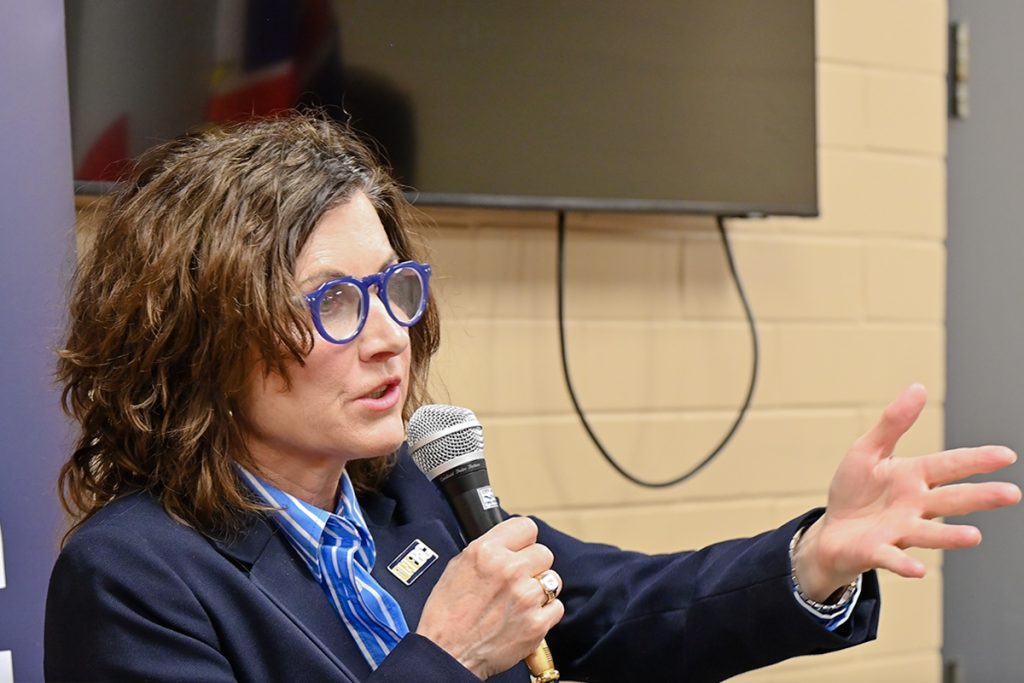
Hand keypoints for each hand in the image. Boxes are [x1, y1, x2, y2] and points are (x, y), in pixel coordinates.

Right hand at [416, 517, 564, 678]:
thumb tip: (507, 543)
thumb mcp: (457, 567)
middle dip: (533, 566)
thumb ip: (487, 550)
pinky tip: (525, 617)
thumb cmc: (447, 615)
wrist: (447, 655)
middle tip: (518, 580)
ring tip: (519, 601)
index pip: (526, 527)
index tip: (522, 548)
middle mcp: (508, 570)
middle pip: (544, 553)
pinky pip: (556, 607)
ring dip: (540, 589)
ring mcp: (525, 597)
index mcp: (486, 551)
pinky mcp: (536, 623)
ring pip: (552, 580)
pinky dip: (544, 613)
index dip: (524, 540)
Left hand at [792, 383, 1020, 600]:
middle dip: (980, 496)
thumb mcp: (868, 450)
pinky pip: (892, 558)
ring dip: (949, 536)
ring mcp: (899, 531)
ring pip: (928, 533)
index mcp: (913, 477)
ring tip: (974, 536)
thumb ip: (893, 423)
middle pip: (950, 500)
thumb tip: (918, 388)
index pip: (949, 465)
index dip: (975, 460)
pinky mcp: (878, 552)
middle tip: (1011, 493)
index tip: (1006, 455)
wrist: (832, 532)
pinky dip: (904, 564)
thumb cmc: (855, 491)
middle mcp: (914, 506)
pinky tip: (918, 571)